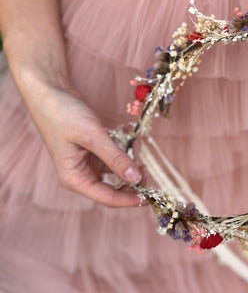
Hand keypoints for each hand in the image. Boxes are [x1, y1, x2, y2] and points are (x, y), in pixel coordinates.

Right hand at [20, 74, 142, 207]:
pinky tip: (134, 152)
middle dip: (132, 188)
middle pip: (111, 190)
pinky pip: (111, 162)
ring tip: (147, 166)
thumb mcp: (92, 136)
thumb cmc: (63, 114)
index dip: (130, 200)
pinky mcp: (90, 152)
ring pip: (113, 176)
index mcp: (74, 179)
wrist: (48, 92)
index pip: (107, 198)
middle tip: (153, 180)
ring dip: (129, 173)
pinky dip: (123, 159)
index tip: (151, 198)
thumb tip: (136, 179)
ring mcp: (85, 164)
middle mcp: (79, 175)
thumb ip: (115, 158)